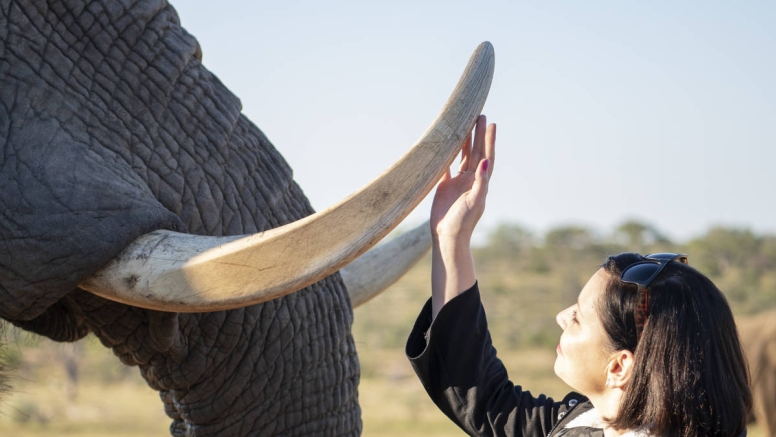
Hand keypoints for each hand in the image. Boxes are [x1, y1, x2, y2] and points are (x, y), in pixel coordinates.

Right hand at [430, 115, 495, 243]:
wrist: (448, 237)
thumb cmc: (464, 222)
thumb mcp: (475, 201)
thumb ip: (481, 181)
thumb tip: (486, 162)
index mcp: (480, 182)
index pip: (486, 156)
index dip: (489, 141)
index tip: (491, 124)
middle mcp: (470, 180)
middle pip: (475, 152)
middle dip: (477, 135)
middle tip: (479, 115)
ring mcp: (457, 183)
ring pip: (461, 157)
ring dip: (463, 142)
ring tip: (463, 125)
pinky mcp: (444, 187)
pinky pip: (445, 168)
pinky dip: (445, 157)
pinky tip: (443, 146)